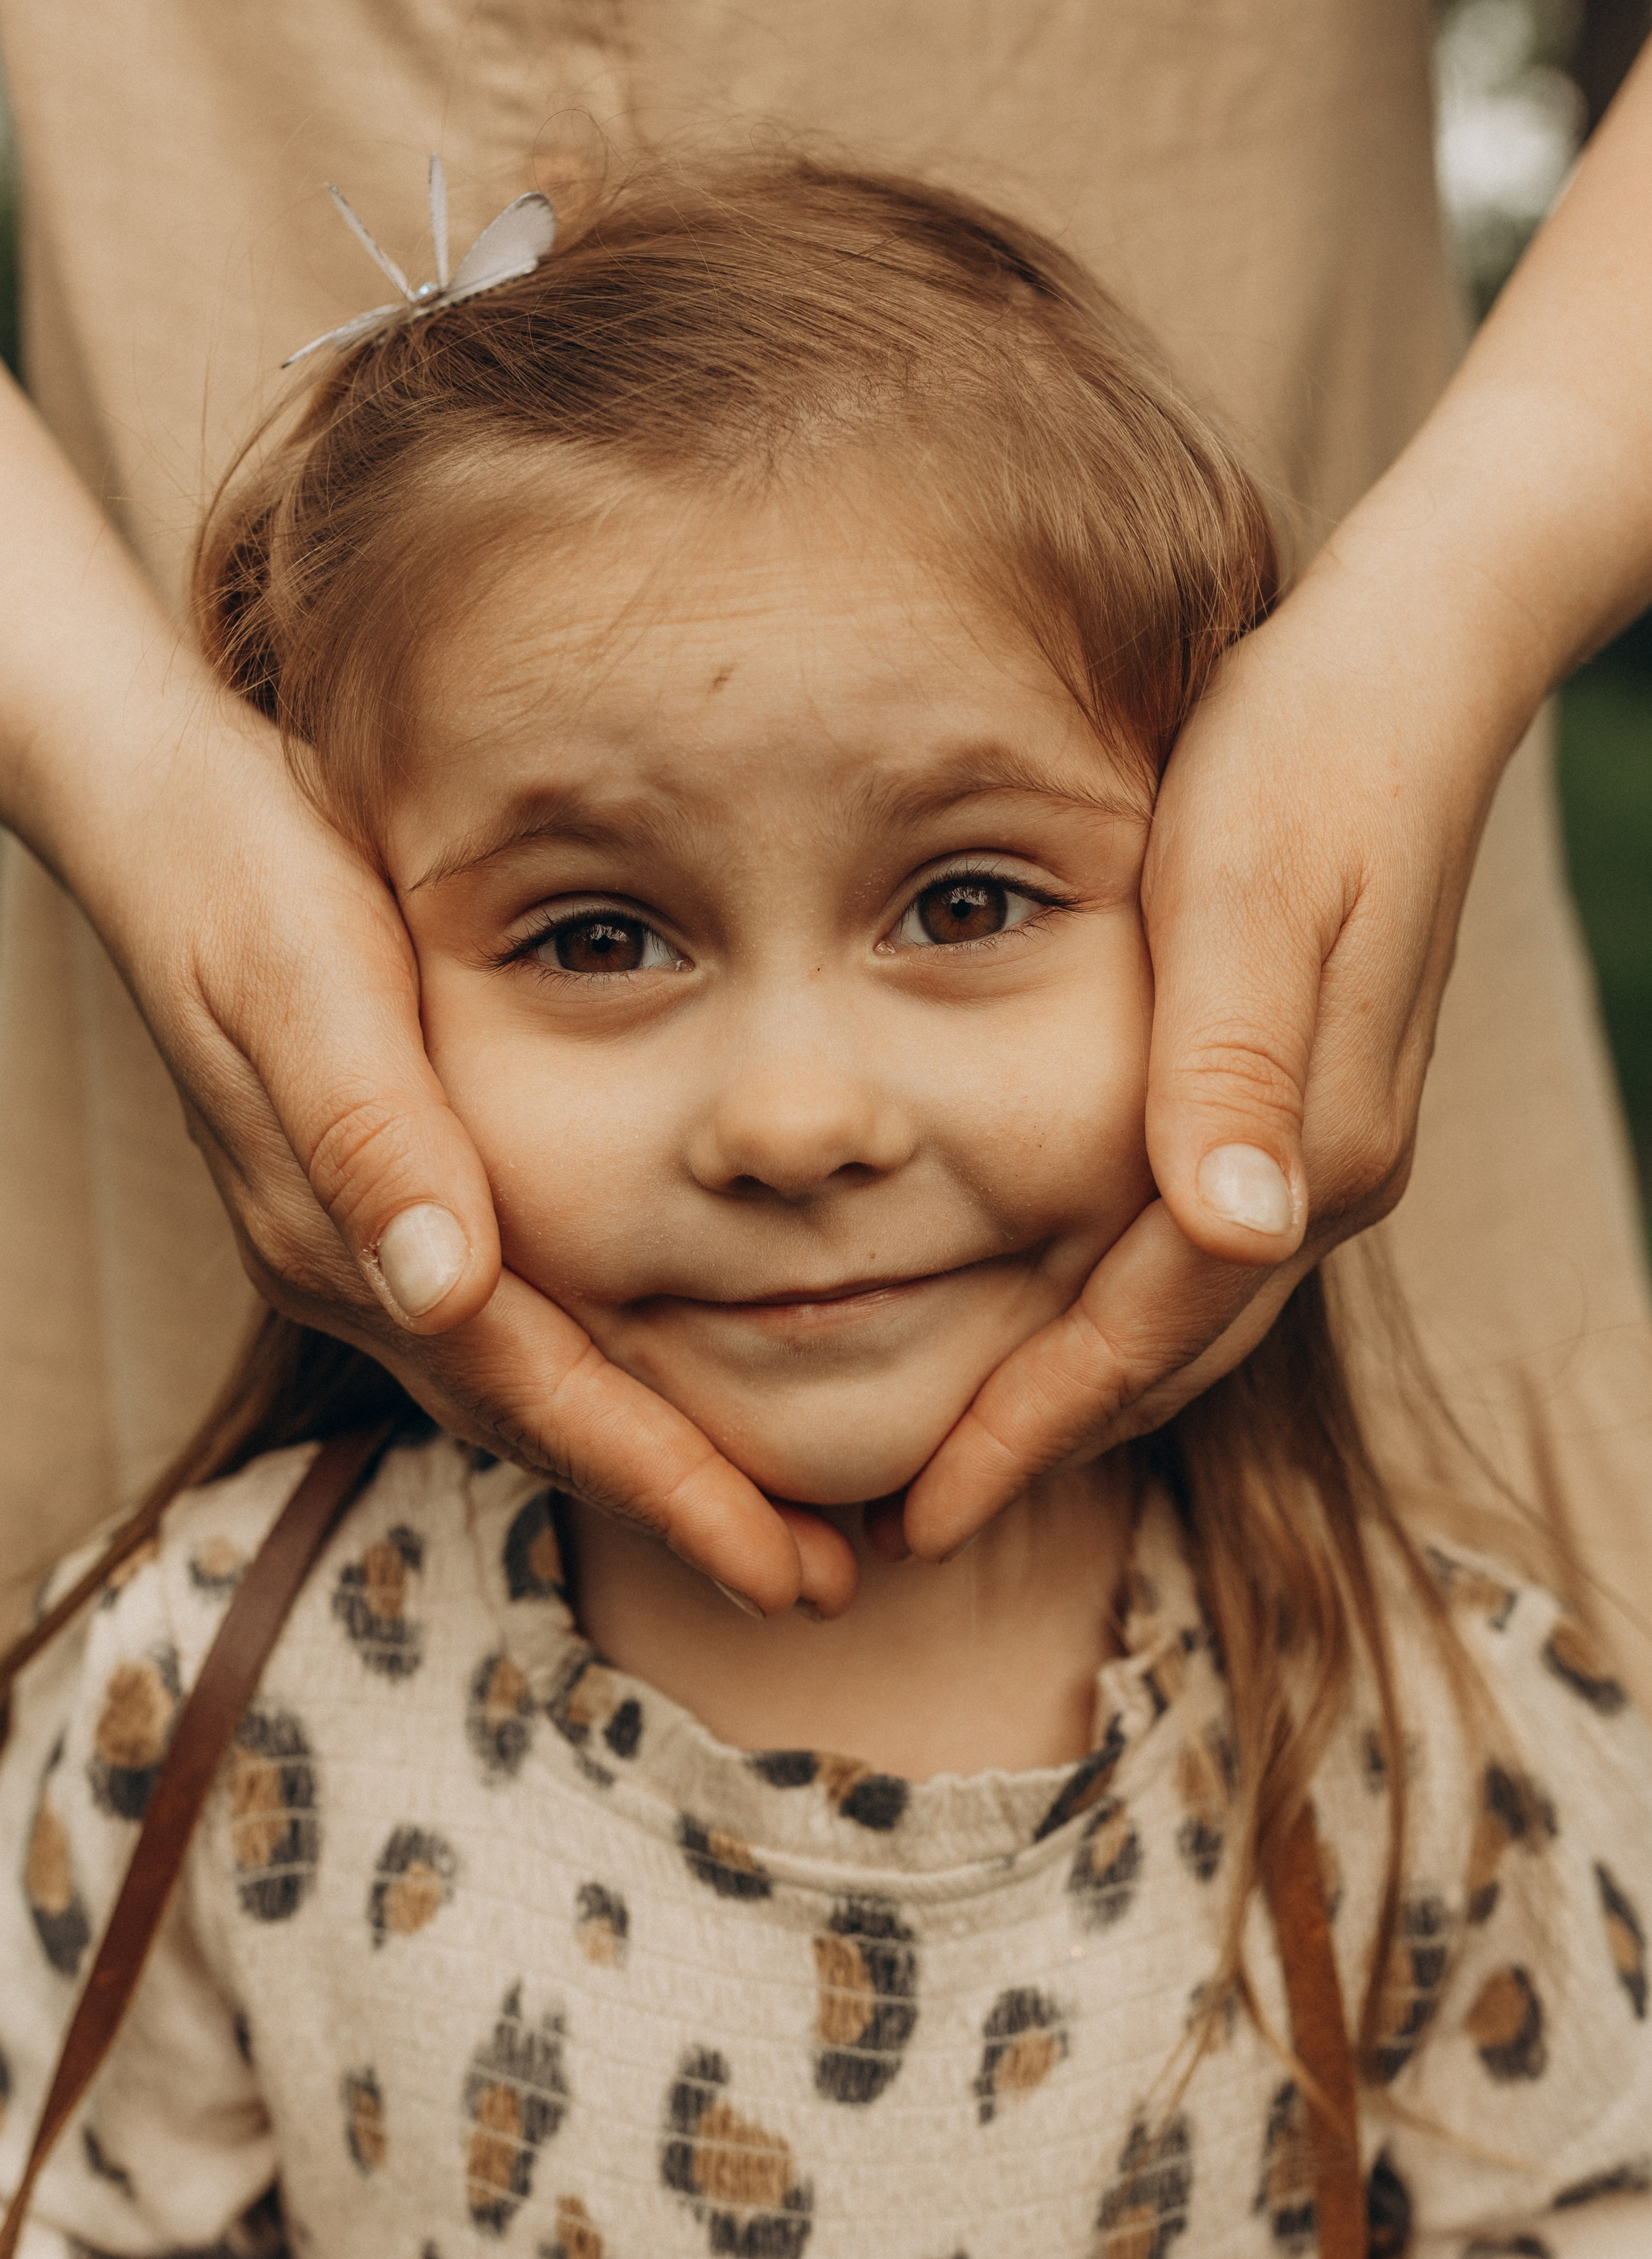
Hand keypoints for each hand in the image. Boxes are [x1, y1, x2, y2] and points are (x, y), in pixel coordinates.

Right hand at [87, 684, 861, 1619]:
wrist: (157, 818)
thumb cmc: (247, 877)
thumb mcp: (303, 983)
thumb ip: (367, 1135)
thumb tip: (440, 1287)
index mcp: (350, 1241)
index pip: (537, 1396)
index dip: (665, 1485)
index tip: (783, 1566)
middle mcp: (360, 1273)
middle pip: (543, 1426)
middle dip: (680, 1508)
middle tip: (823, 1579)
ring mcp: (369, 1249)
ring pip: (530, 1393)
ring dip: (651, 1462)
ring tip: (780, 1519)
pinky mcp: (388, 1205)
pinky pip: (513, 1332)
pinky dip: (602, 1380)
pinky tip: (674, 1385)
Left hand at [894, 527, 1525, 1558]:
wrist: (1411, 675)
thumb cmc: (1303, 758)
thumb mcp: (1250, 892)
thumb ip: (1237, 1061)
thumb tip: (1238, 1227)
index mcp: (1298, 1148)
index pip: (1137, 1334)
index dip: (1024, 1430)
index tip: (918, 1515)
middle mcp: (1319, 1178)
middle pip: (1161, 1359)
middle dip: (1038, 1445)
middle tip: (908, 1523)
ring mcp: (1318, 1152)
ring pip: (1180, 1324)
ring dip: (1075, 1397)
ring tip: (958, 1453)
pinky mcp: (1300, 1111)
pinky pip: (1192, 1261)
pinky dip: (1112, 1317)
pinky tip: (1039, 1319)